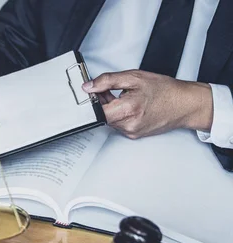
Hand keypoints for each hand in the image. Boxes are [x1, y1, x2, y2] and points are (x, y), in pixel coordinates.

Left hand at [82, 70, 213, 138]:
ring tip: (127, 97)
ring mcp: (131, 132)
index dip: (92, 101)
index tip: (94, 93)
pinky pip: (119, 124)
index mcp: (128, 109)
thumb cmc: (165, 90)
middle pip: (102, 115)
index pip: (97, 111)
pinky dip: (120, 114)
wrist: (185, 104)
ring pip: (110, 120)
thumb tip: (89, 86)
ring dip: (112, 108)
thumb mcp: (134, 77)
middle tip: (114, 91)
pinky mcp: (134, 135)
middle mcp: (128, 125)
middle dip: (103, 103)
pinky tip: (131, 106)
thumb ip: (108, 81)